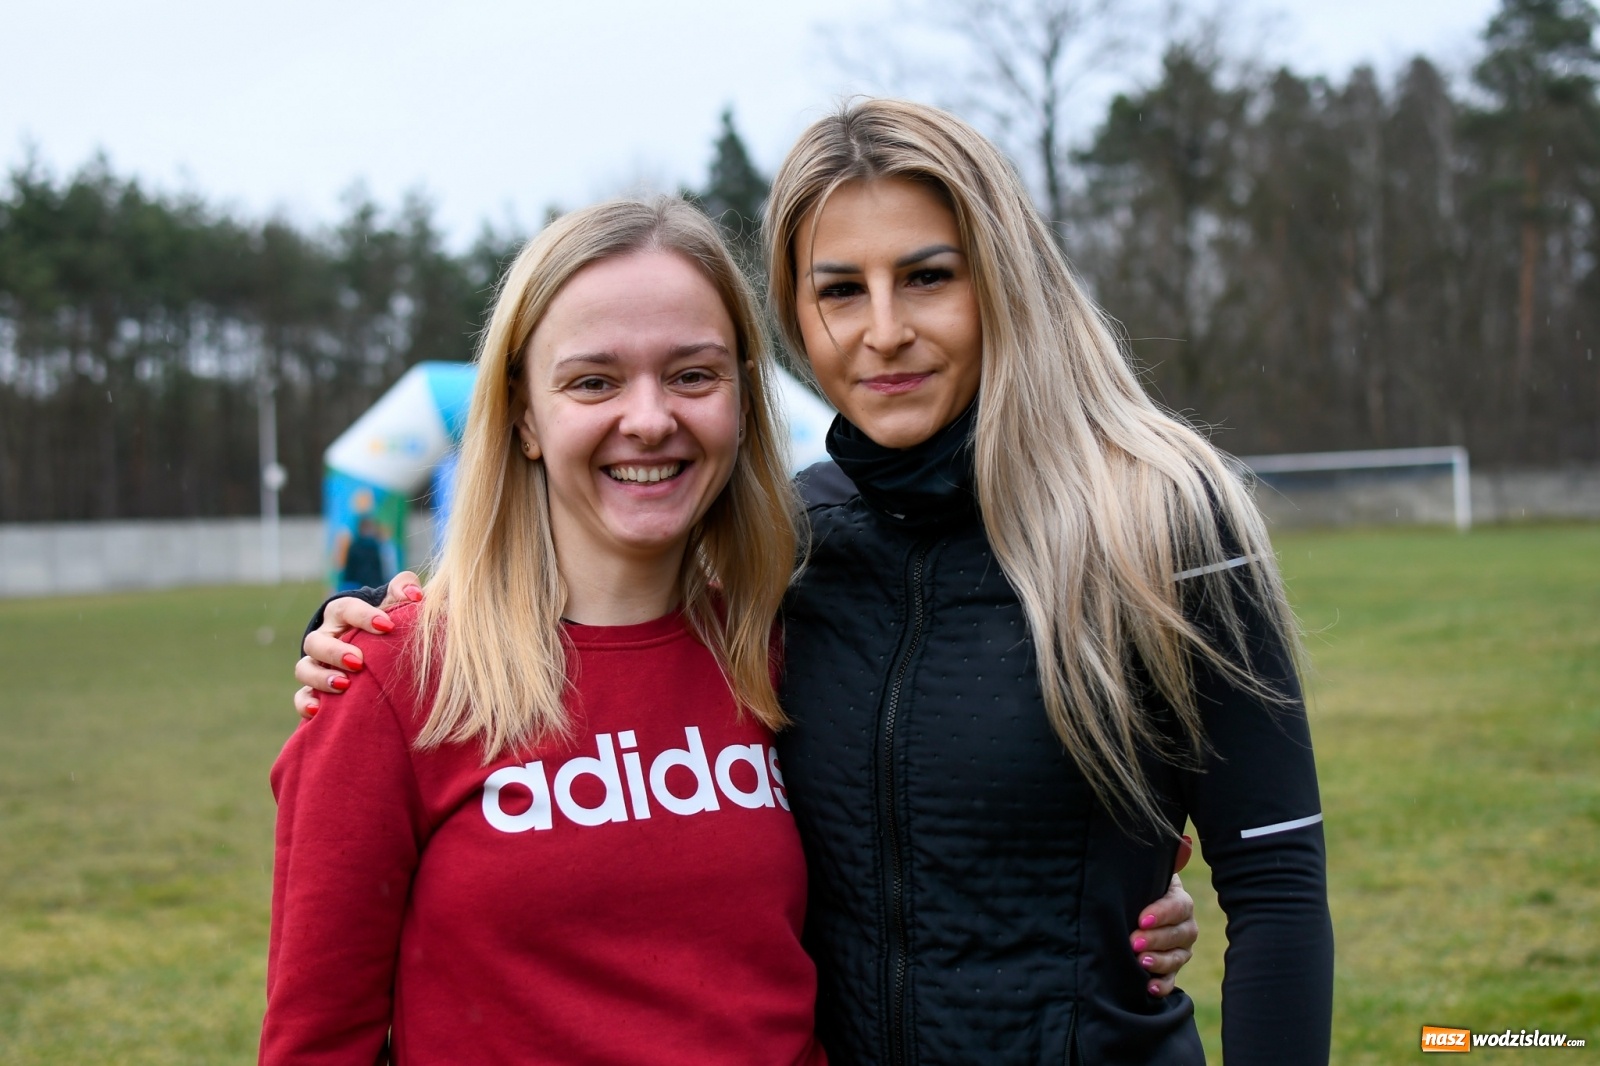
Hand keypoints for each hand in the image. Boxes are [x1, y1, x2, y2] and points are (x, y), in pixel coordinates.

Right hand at [294, 572, 422, 719]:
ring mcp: (317, 664)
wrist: (373, 644)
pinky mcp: (314, 689)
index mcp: (341, 614)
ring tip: (344, 685)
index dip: (364, 616)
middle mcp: (325, 638)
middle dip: (335, 651)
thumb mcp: (393, 602)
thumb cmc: (384, 621)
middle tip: (359, 661)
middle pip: (317, 641)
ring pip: (305, 668)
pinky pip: (301, 696)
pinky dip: (305, 702)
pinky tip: (318, 710)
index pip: (346, 610)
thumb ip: (404, 589)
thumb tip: (415, 596)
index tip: (387, 626)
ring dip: (320, 677)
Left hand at [1131, 864, 1197, 997]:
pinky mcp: (1171, 969)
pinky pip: (1172, 980)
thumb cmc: (1135, 889)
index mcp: (1179, 899)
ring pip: (1178, 957)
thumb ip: (1145, 868)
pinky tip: (1150, 989)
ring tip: (1141, 963)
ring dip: (1160, 962)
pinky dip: (1162, 986)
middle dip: (1156, 938)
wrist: (1130, 908)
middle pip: (1179, 934)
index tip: (1141, 918)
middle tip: (1134, 941)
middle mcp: (1185, 925)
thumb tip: (1161, 849)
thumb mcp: (1141, 876)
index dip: (1162, 913)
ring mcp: (1180, 948)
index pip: (1178, 906)